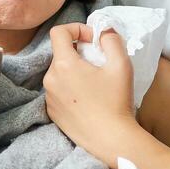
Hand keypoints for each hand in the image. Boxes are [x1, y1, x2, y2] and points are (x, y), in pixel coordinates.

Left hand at [43, 23, 139, 157]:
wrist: (110, 139)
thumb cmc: (116, 101)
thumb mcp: (121, 64)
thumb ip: (112, 39)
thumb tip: (104, 29)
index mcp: (63, 64)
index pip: (58, 32)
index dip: (77, 29)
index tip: (93, 40)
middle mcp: (50, 79)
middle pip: (60, 54)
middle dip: (78, 52)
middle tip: (99, 63)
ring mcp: (48, 97)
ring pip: (59, 73)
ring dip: (74, 71)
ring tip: (95, 83)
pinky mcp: (51, 112)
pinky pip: (58, 91)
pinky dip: (70, 88)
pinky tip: (88, 99)